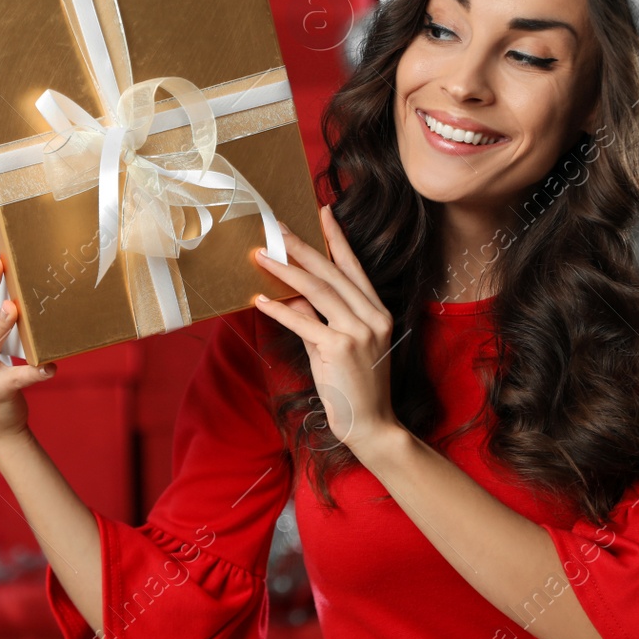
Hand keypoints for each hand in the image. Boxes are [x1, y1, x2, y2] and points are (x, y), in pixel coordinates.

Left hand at [252, 203, 399, 451]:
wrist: (371, 426)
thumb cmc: (355, 387)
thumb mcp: (336, 347)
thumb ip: (317, 320)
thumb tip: (291, 295)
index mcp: (377, 312)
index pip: (354, 267)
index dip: (337, 239)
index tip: (324, 212)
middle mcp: (372, 317)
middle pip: (332, 272)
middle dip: (302, 247)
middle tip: (277, 227)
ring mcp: (358, 332)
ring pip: (317, 290)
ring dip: (286, 270)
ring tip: (262, 255)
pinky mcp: (339, 349)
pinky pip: (304, 322)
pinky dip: (280, 310)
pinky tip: (261, 300)